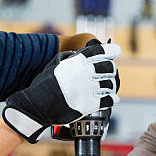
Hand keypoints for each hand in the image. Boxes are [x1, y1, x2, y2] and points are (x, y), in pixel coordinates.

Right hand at [3, 41, 120, 142]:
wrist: (37, 105)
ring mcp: (89, 89)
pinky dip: (112, 99)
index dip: (111, 50)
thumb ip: (67, 58)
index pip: (100, 51)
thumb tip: (76, 54)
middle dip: (111, 69)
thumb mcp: (54, 65)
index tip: (117, 51)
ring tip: (109, 87)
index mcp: (77, 62)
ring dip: (111, 85)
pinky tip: (112, 99)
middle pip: (109, 67)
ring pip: (110, 84)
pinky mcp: (90, 104)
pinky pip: (108, 100)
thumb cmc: (43, 85)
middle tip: (111, 71)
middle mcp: (85, 73)